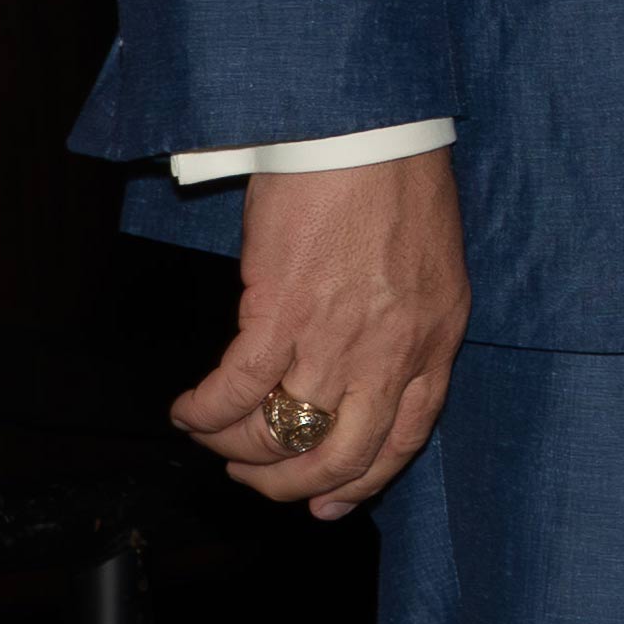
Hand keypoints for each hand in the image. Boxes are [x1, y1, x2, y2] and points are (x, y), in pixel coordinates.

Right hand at [171, 148, 471, 519]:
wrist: (368, 120)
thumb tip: (363, 360)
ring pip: (279, 435)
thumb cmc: (397, 171)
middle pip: (339, 458)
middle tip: (254, 476)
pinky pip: (236, 392)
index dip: (359, 482)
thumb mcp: (431, 257)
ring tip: (213, 438)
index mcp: (437, 333)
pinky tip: (186, 410)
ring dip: (236, 450)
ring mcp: (337, 336)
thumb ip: (407, 318)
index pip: (404, 438)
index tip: (328, 503)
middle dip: (289, 484)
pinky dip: (204, 413)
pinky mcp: (282, 311)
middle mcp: (392, 349)